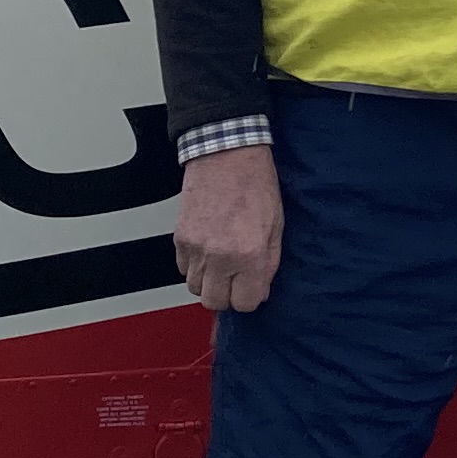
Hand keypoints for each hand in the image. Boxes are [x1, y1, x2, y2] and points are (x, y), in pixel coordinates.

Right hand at [175, 144, 283, 312]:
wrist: (226, 154)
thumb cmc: (255, 183)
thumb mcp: (276, 225)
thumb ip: (268, 262)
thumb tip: (260, 288)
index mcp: (249, 253)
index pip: (245, 303)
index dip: (250, 297)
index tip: (252, 288)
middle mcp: (220, 255)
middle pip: (214, 302)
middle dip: (227, 296)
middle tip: (236, 281)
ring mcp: (196, 248)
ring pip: (195, 288)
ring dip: (209, 281)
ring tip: (222, 263)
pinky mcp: (180, 238)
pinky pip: (183, 268)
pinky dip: (194, 266)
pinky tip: (208, 250)